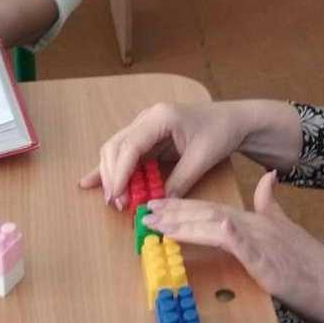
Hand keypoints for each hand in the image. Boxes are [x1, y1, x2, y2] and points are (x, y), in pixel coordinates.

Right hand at [80, 101, 243, 208]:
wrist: (234, 120)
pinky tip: (89, 182)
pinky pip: (125, 154)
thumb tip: (159, 204)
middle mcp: (146, 119)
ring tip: (113, 200)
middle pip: (116, 147)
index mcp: (160, 117)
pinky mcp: (147, 138)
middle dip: (112, 175)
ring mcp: (144, 127)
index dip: (120, 172)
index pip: (130, 145)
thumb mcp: (202, 158)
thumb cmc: (221, 132)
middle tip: (117, 203)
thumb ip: (180, 180)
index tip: (117, 195)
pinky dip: (111, 169)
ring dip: (111, 175)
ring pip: (116, 151)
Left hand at [144, 171, 323, 322]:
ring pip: (213, 221)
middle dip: (174, 210)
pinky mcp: (264, 257)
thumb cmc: (315, 270)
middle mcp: (256, 224)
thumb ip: (271, 206)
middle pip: (208, 211)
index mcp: (259, 220)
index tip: (159, 205)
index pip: (215, 208)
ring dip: (181, 221)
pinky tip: (192, 230)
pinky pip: (230, 239)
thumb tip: (268, 178)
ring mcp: (260, 238)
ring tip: (155, 222)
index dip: (185, 205)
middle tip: (145, 211)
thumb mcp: (288, 231)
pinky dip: (210, 232)